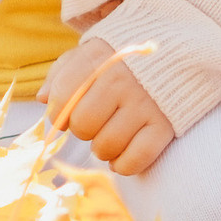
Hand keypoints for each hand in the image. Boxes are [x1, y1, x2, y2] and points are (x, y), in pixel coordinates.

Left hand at [38, 39, 174, 175]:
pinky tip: (121, 155)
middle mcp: (120, 80)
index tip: (65, 114)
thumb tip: (43, 99)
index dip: (57, 113)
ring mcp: (144, 104)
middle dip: (82, 130)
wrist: (177, 55)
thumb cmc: (122, 61)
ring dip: (101, 149)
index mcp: (98, 58)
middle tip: (94, 123)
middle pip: (82, 125)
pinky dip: (123, 165)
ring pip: (105, 146)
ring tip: (109, 135)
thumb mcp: (91, 54)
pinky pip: (135, 160)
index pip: (61, 96)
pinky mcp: (165, 126)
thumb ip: (62, 73)